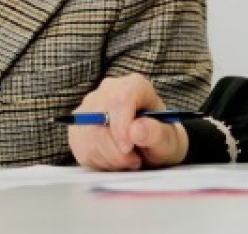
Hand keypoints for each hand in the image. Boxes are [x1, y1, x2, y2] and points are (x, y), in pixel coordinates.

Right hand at [67, 74, 188, 170]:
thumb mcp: (169, 140)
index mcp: (134, 86)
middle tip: (134, 162)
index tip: (128, 149)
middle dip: (115, 150)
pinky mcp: (77, 126)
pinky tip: (114, 161)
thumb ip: (157, 133)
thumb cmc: (161, 139)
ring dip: (108, 158)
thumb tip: (136, 130)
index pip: (119, 100)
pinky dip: (97, 161)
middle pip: (98, 119)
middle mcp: (108, 90)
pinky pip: (79, 147)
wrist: (150, 146)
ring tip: (128, 161)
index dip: (120, 127)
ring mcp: (89, 107)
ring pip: (87, 135)